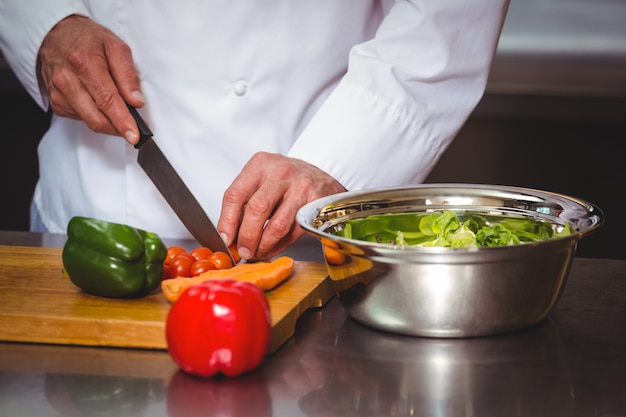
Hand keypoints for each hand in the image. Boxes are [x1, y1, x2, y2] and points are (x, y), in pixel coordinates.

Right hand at [37, 14, 143, 143]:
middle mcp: (67, 80)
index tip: (134, 135)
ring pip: (89, 121)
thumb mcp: (116, 47)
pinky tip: (98, 104)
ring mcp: (58, 93)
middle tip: (134, 130)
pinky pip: (80, 118)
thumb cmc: (88, 40)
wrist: (56, 34)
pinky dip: (95, 116)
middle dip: (118, 128)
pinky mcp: (55, 102)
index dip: (122, 121)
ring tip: (119, 112)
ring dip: (108, 123)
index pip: (107, 100)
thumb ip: (128, 75)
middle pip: (97, 118)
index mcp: (85, 63)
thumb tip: (136, 101)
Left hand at [217, 152, 346, 260]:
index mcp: (260, 164)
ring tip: (257, 253)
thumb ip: (245, 202)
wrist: (322, 176)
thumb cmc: (286, 180)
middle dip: (246, 236)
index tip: (225, 239)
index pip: (235, 194)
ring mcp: (300, 187)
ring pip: (277, 225)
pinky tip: (272, 249)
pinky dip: (279, 246)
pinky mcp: (315, 203)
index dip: (227, 221)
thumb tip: (229, 235)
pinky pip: (294, 232)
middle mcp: (280, 172)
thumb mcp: (263, 179)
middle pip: (256, 209)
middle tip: (243, 251)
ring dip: (264, 245)